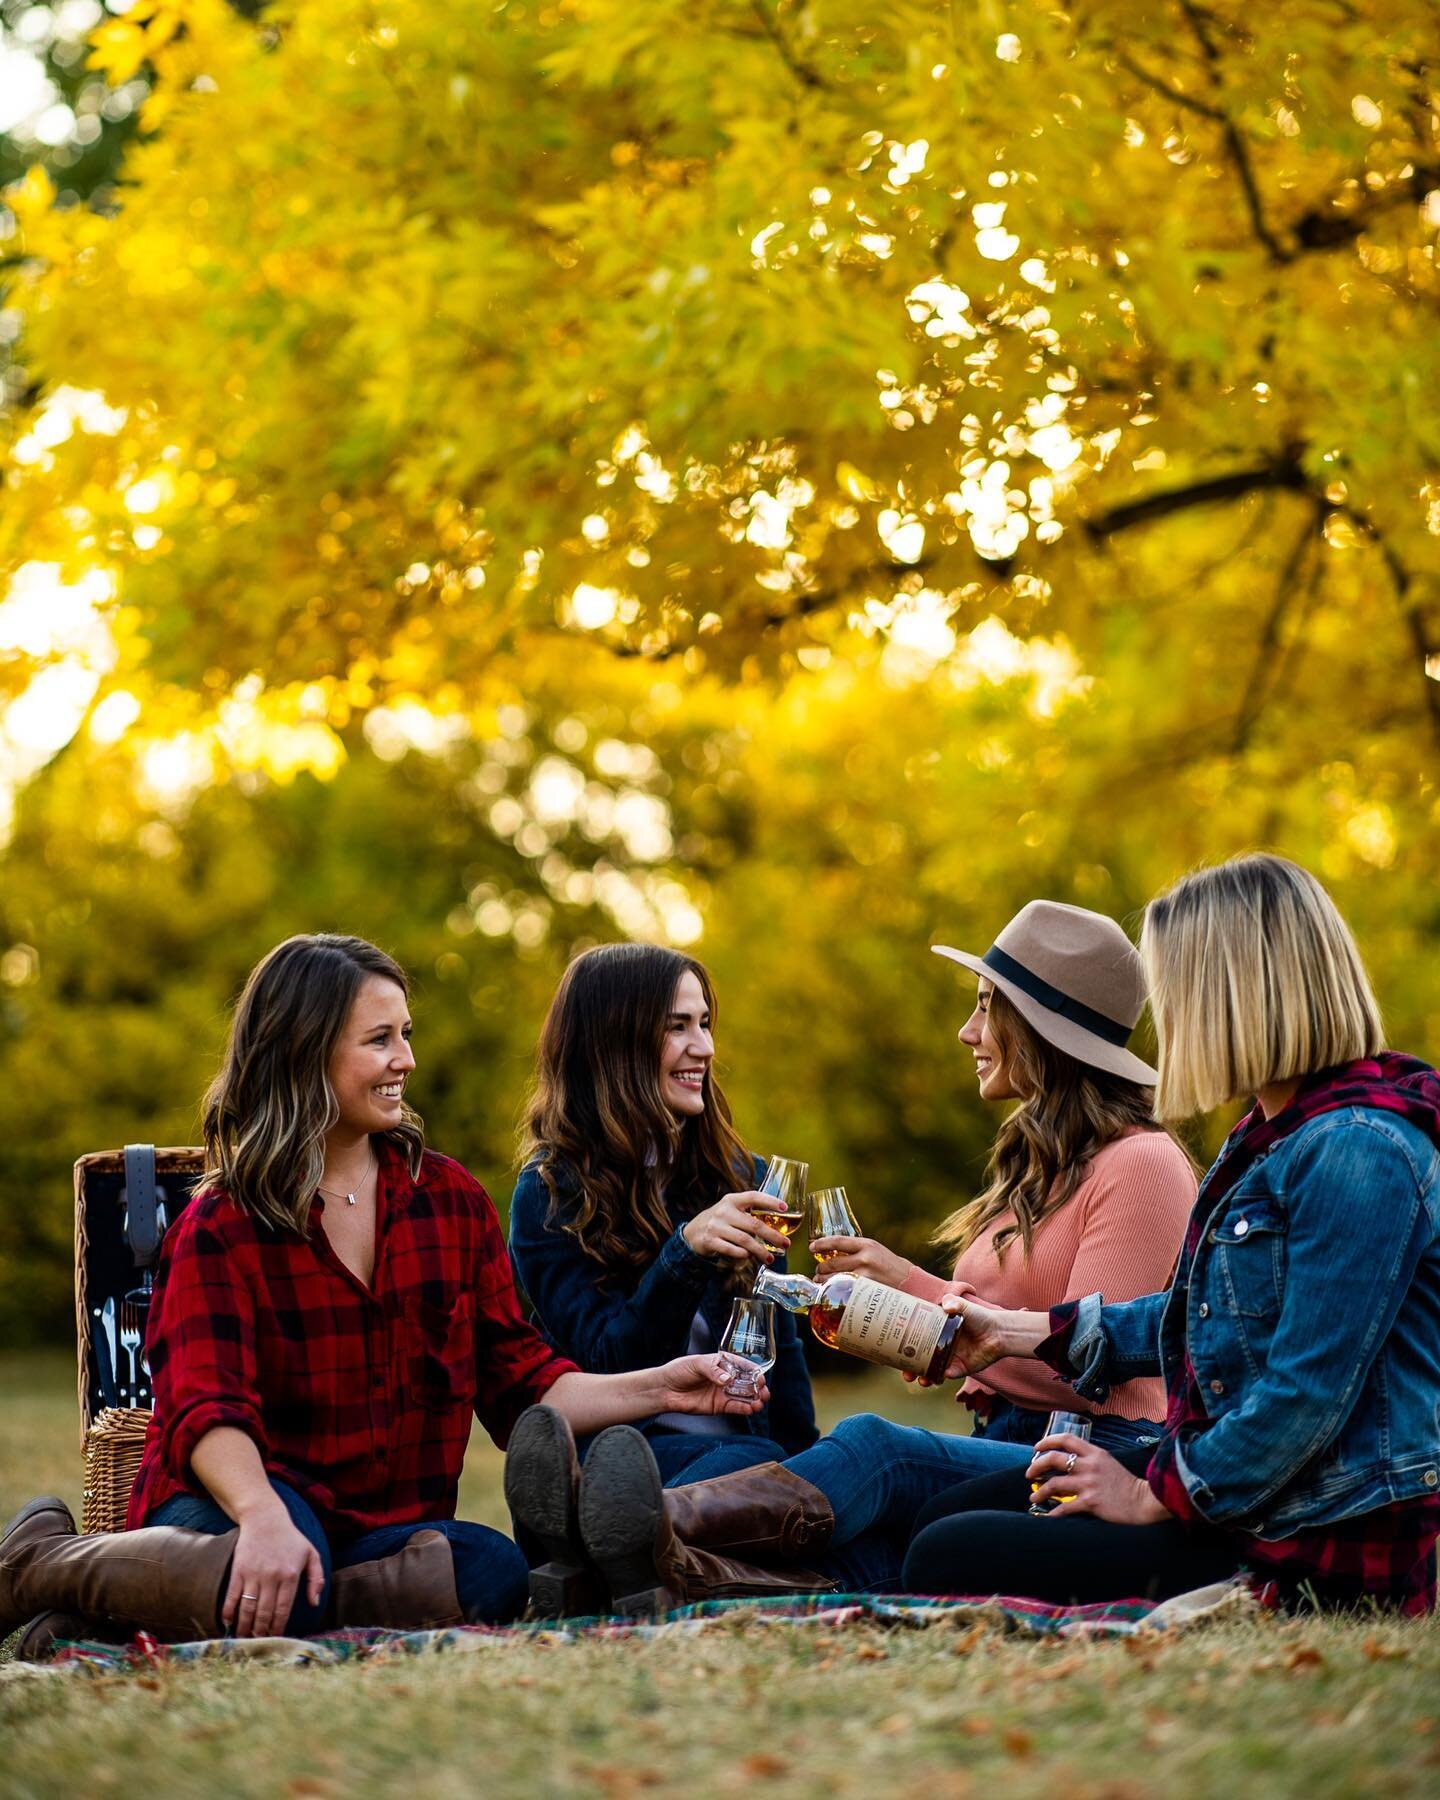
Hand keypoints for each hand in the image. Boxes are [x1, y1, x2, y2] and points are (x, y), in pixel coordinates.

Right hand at [222, 1500, 325, 1638]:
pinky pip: (232, 1595)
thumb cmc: (290, 1538)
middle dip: (261, 1632)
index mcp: (290, 1575)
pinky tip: (228, 1622)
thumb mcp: (311, 1554)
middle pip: (264, 1613)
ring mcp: (253, 1573)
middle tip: (258, 1643)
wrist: (265, 1518)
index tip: (275, 1639)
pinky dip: (229, 1611)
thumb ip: (317, 1578)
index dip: (278, 1628)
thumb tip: (314, 1603)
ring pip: (248, 1608)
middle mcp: (271, 1576)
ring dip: (244, 1626)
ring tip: (244, 1638)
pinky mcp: (238, 1570)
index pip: (283, 1610)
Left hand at [659, 1352, 769, 1415]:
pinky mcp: (718, 1406)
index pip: (742, 1365)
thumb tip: (727, 1379)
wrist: (665, 1389)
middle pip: (747, 1382)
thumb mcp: (696, 1363)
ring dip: (754, 1400)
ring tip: (760, 1403)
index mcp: (722, 1363)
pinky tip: (751, 1409)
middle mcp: (725, 1378)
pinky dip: (744, 1409)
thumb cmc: (679, 1370)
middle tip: (764, 1392)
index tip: (760, 1377)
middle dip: (758, 1387)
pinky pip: (735, 1408)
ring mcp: (723, 1393)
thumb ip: (713, 1370)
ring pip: (744, 1396)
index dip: (753, 1371)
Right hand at [682, 1191, 791, 1262]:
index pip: (753, 1196)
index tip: (785, 1208)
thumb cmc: (719, 1221)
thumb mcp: (731, 1210)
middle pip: (753, 1224)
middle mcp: (724, 1211)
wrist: (692, 1232)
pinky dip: (743, 1254)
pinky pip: (732, 1250)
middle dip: (772, 1235)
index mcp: (732, 1200)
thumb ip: (748, 1214)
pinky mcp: (710, 1241)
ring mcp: (716, 1226)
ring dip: (760, 1250)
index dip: (770, 1201)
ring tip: (770, 1258)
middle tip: (785, 1244)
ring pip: (745, 1240)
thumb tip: (776, 1227)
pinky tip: (750, 1257)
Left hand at [808, 1234, 914, 1287]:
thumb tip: (831, 1253)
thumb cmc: (889, 1265)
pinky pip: (843, 1291)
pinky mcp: (865, 1291)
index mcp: (866, 1245)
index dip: (821, 1244)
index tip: (811, 1247)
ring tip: (821, 1283)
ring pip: (834, 1279)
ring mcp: (865, 1276)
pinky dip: (833, 1292)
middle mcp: (865, 1258)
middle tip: (818, 1273)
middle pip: (832, 1263)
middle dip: (820, 1269)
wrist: (910, 1282)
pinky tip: (830, 1293)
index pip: (837, 1241)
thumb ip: (856, 1250)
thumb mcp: (875, 1250)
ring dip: (823, 1282)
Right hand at [904, 1293, 1011, 1386]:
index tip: (893, 1350)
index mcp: (936, 1331)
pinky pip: (947, 1375)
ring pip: (930, 1370)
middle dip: (910, 1368)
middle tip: (904, 1374)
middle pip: (919, 1358)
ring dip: (923, 1376)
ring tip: (920, 1380)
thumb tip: (946, 1304)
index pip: (915, 1338)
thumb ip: (954, 1303)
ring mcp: (948, 1358)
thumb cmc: (980, 1317)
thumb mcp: (964, 1307)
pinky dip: (941, 1376)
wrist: (999, 1333)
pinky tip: (938, 1376)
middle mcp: (939, 1345)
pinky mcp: (960, 1368)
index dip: (903, 1345)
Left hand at [1026, 1434, 1171, 1524]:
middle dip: (1036, 1466)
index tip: (1036, 1448)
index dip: (1047, 1441)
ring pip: (1054, 1484)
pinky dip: (1053, 1513)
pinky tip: (1047, 1517)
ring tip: (1034, 1496)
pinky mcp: (1091, 1502)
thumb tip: (1070, 1462)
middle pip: (1054, 1459)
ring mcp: (1089, 1483)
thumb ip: (1091, 1460)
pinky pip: (1065, 1507)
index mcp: (1095, 1453)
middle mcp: (1090, 1465)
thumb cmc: (1127, 1485)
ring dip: (1040, 1491)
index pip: (1066, 1439)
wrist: (1145, 1502)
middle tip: (1029, 1474)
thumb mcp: (1109, 1463)